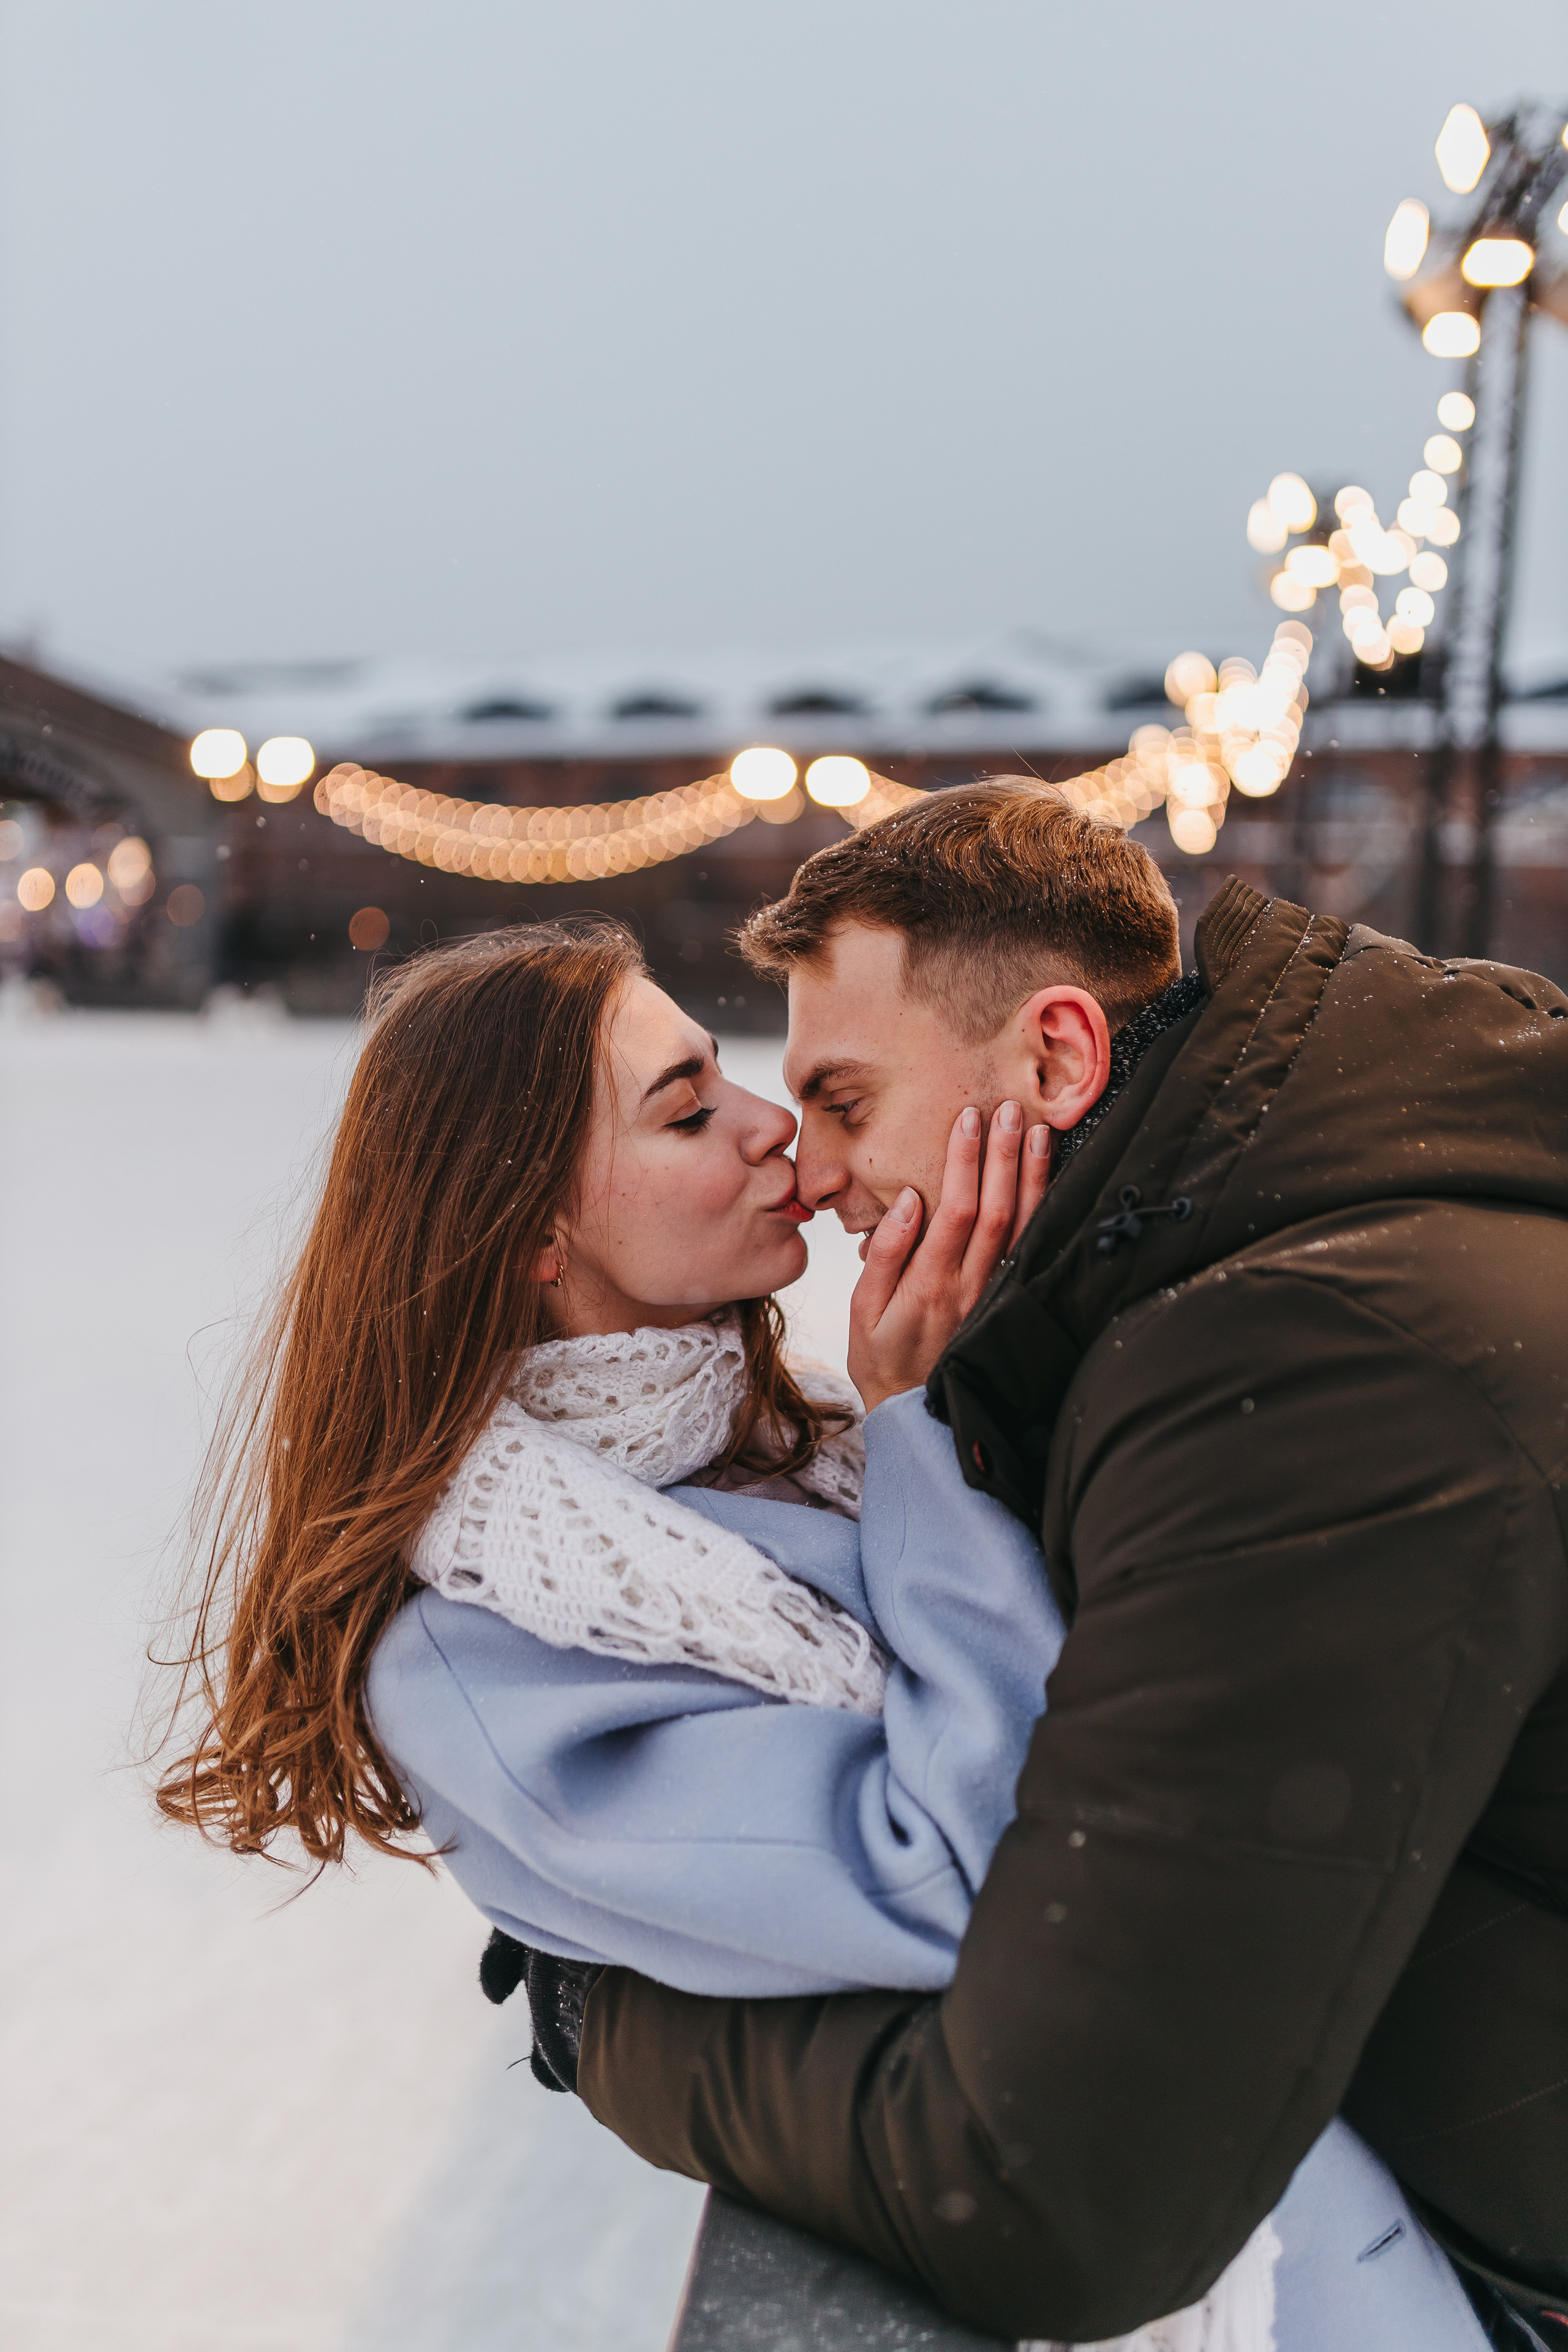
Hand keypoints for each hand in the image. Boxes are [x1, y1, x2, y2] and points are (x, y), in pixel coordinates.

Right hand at [847, 1103, 1049, 1413]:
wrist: (913, 1409)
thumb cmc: (880, 1354)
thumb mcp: (864, 1307)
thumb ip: (887, 1252)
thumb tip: (909, 1200)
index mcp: (930, 1282)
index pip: (957, 1210)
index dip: (966, 1163)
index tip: (968, 1120)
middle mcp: (969, 1285)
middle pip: (997, 1211)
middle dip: (1003, 1156)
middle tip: (1008, 1109)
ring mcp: (992, 1293)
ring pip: (1023, 1228)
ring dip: (1032, 1177)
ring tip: (1038, 1132)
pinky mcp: (1004, 1298)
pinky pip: (1029, 1248)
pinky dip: (1043, 1211)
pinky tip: (1048, 1181)